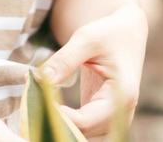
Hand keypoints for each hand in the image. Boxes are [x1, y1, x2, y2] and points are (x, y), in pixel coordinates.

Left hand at [38, 2, 148, 138]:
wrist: (128, 30)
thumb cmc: (110, 32)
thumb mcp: (86, 39)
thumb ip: (64, 60)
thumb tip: (39, 79)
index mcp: (121, 95)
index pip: (85, 122)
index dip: (58, 116)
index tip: (37, 100)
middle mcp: (122, 112)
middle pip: (86, 134)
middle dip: (58, 123)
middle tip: (33, 106)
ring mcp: (116, 117)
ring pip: (87, 137)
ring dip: (64, 127)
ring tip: (41, 108)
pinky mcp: (105, 115)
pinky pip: (86, 130)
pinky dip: (69, 124)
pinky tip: (51, 110)